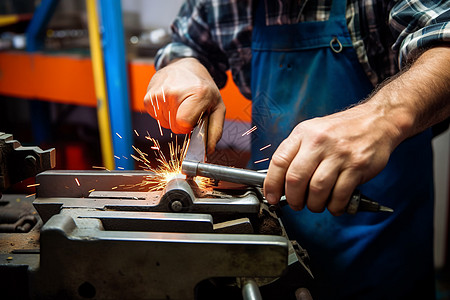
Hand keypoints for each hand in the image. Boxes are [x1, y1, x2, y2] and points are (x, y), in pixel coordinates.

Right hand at [144, 58, 225, 152]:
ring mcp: (159, 94)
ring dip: (173, 118)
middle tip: (188, 107)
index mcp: (197, 93)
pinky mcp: (148, 97)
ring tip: (180, 102)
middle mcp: (175, 92)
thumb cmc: (203, 88)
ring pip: (165, 124)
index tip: (194, 118)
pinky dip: (163, 113)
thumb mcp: (217, 106)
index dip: (189, 126)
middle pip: (174, 127)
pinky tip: (169, 101)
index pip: (184, 124)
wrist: (184, 66)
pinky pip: (156, 117)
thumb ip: (215, 130)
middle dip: (182, 123)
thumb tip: (208, 150)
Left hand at [263, 47, 449, 214]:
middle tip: (296, 204)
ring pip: (317, 190)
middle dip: (293, 199)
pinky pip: (340, 195)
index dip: (271, 184)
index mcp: (303, 134)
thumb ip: (296, 153)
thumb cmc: (342, 130)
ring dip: (314, 204)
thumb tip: (279, 181)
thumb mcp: (312, 132)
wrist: (377, 120)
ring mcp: (339, 154)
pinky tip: (334, 205)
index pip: (279, 162)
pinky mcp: (357, 166)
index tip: (272, 197)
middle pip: (295, 179)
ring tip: (316, 204)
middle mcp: (319, 142)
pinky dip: (334, 206)